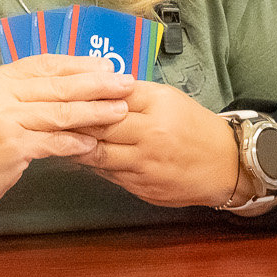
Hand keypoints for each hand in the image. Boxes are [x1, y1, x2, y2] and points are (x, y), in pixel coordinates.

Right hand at [0, 55, 135, 219]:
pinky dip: (75, 143)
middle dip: (97, 83)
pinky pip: (52, 141)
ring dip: (94, 111)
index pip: (45, 63)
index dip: (79, 64)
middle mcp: (0, 92)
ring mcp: (5, 119)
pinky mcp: (11, 145)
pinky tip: (94, 144)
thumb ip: (21, 96)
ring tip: (120, 110)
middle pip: (58, 84)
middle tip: (126, 82)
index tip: (106, 64)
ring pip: (60, 111)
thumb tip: (65, 88)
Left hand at [71, 81, 242, 208]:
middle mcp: (151, 134)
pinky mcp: (142, 187)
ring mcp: (146, 164)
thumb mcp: (169, 99)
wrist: (226, 165)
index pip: (111, 96)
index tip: (63, 93)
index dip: (84, 95)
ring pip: (98, 153)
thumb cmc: (194, 127)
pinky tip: (80, 156)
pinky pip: (108, 174)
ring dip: (76, 145)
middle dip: (73, 120)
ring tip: (59, 137)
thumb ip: (134, 95)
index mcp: (158, 106)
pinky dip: (92, 164)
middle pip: (100, 125)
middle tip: (50, 115)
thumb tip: (97, 89)